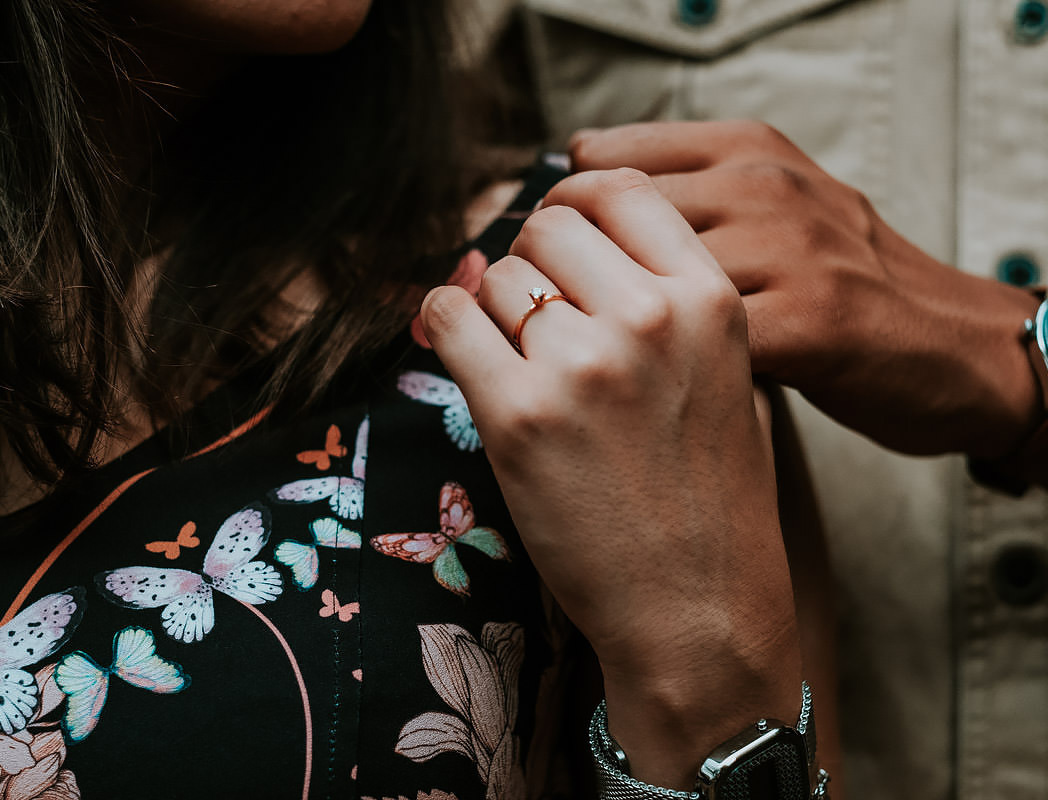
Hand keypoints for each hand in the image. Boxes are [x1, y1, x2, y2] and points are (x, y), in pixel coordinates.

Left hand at [420, 168, 800, 787]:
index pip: (620, 191)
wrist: (699, 608)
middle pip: (547, 225)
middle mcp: (648, 319)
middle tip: (533, 316)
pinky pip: (449, 319)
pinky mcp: (518, 417)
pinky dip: (443, 326)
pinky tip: (462, 353)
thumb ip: (662, 300)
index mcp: (710, 300)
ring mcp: (581, 367)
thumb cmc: (710, 497)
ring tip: (517, 362)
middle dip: (531, 262)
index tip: (555, 236)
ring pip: (497, 276)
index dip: (573, 203)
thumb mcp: (725, 376)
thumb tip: (559, 244)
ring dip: (493, 308)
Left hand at [571, 121, 1043, 459]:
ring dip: (597, 328)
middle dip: (564, 274)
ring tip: (588, 363)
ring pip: (640, 279)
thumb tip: (574, 205)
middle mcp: (764, 187)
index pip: (604, 160)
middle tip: (554, 321)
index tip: (548, 260)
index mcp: (745, 150)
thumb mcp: (769, 209)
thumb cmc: (836, 284)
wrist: (948, 346)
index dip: (559, 216)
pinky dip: (652, 374)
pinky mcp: (811, 325)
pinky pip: (693, 344)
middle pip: (606, 217)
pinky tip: (641, 393)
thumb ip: (687, 197)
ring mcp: (790, 252)